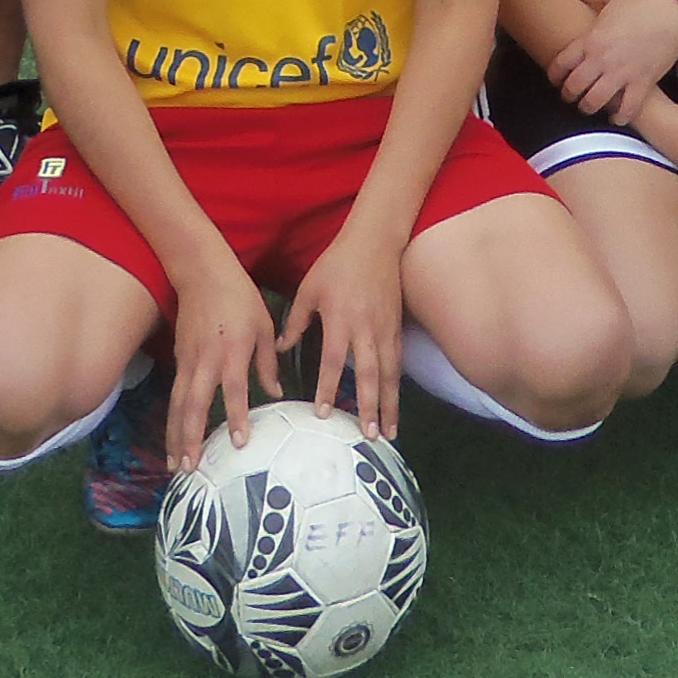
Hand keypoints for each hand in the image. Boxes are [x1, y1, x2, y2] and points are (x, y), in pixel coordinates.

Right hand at [160, 254, 277, 473]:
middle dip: (190, 438)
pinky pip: (176, 396)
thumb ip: (268, 362)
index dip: (236, 416)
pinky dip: (173, 420)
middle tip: (190, 467)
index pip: (234, 390)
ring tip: (175, 466)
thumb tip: (276, 393)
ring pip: (179, 405)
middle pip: (194, 405)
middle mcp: (206, 360)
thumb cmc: (240, 298)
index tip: (238, 443)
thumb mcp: (263, 326)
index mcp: (232, 350)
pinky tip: (174, 440)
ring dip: (175, 437)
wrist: (203, 273)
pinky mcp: (179, 360)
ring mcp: (188, 361)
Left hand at [276, 226, 405, 439]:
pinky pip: (398, 363)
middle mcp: (366, 328)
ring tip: (389, 433)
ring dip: (390, 405)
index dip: (329, 388)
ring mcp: (385, 329)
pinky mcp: (397, 327)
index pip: (334, 361)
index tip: (325, 413)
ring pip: (390, 374)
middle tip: (369, 435)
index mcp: (341, 319)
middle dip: (370, 407)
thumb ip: (295, 322)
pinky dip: (397, 387)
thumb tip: (280, 350)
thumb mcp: (309, 289)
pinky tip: (395, 405)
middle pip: (370, 375)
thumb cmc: (337, 264)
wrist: (375, 242)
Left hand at [549, 0, 677, 113]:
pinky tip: (616, 117)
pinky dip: (620, 117)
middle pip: (574, 88)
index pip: (561, 64)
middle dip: (569, 94)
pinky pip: (628, 109)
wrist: (677, 8)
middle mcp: (602, 60)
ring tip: (589, 106)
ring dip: (589, 107)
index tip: (555, 78)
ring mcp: (622, 74)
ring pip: (595, 103)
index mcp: (591, 39)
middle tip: (570, 95)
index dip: (554, 75)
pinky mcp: (643, 83)